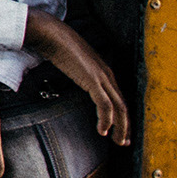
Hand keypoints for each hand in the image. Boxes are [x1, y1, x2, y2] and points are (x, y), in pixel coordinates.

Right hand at [24, 10, 130, 145]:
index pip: (118, 98)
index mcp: (104, 72)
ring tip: (115, 140)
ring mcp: (102, 78)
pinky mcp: (93, 81)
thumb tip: (75, 79)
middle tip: (123, 142)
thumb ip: (80, 72)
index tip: (119, 130)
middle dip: (125, 126)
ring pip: (119, 108)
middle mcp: (108, 76)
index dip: (122, 116)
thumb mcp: (74, 63)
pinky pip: (105, 105)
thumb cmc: (59, 46)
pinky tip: (102, 130)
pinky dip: (106, 119)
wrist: (53, 35)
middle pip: (123, 105)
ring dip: (119, 127)